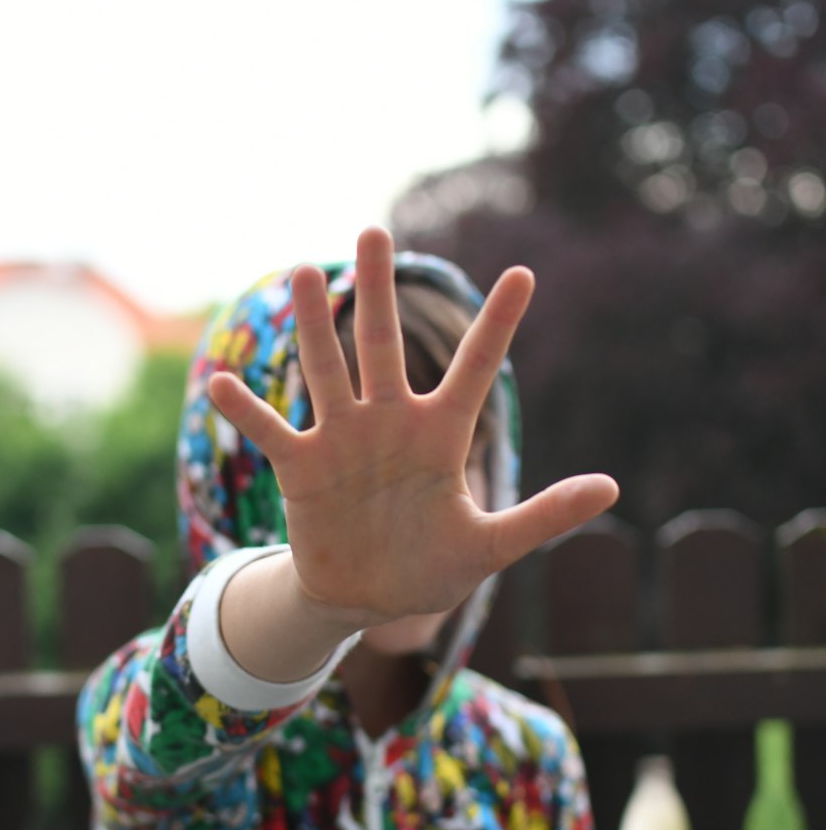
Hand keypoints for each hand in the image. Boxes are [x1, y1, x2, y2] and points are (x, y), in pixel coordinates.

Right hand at [209, 228, 616, 630]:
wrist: (368, 599)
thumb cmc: (431, 568)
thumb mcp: (492, 547)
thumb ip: (544, 516)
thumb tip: (611, 488)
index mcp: (441, 436)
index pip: (476, 370)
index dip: (498, 325)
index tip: (525, 274)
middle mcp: (390, 424)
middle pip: (385, 347)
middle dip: (380, 292)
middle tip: (372, 230)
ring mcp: (343, 441)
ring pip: (327, 370)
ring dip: (315, 326)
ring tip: (303, 273)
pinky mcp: (302, 468)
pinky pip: (271, 431)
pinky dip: (245, 410)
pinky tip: (218, 382)